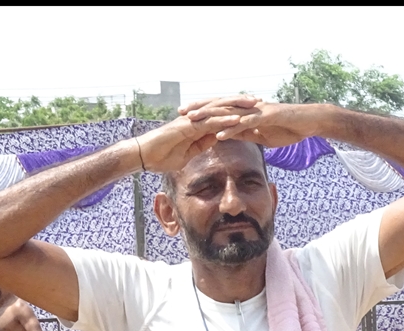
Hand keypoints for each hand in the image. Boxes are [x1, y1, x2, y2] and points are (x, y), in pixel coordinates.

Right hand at [133, 96, 253, 172]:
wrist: (144, 156)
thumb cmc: (162, 157)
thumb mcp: (188, 153)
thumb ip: (201, 144)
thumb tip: (215, 139)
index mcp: (197, 124)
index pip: (220, 115)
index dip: (236, 111)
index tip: (252, 110)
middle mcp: (196, 118)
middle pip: (222, 107)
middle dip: (240, 103)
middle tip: (259, 100)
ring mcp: (192, 121)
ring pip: (218, 111)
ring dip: (237, 108)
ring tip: (254, 105)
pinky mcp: (187, 127)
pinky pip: (208, 123)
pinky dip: (223, 121)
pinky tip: (237, 120)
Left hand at [185, 99, 318, 147]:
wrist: (309, 123)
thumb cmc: (287, 128)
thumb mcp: (261, 134)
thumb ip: (245, 133)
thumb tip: (229, 135)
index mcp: (246, 111)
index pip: (220, 109)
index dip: (202, 111)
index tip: (185, 115)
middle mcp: (249, 107)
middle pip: (219, 105)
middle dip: (199, 108)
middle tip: (180, 111)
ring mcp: (257, 110)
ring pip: (229, 112)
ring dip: (210, 116)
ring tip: (193, 120)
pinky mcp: (266, 116)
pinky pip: (246, 123)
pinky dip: (232, 128)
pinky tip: (220, 134)